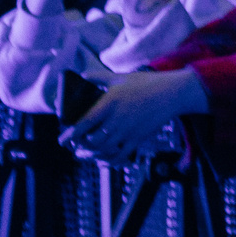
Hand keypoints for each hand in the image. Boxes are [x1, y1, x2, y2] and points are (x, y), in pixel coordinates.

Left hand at [62, 68, 206, 163]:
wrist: (173, 93)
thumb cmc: (147, 83)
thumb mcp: (121, 77)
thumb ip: (99, 77)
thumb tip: (82, 75)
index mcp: (109, 103)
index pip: (84, 123)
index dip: (70, 134)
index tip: (62, 140)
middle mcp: (116, 119)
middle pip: (91, 140)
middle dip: (80, 146)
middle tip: (75, 146)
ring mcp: (128, 130)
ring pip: (104, 150)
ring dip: (92, 155)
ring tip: (85, 155)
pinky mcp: (139, 138)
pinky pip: (121, 155)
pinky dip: (110, 161)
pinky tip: (105, 161)